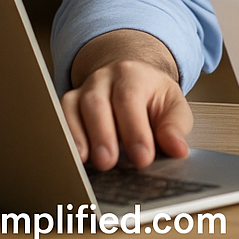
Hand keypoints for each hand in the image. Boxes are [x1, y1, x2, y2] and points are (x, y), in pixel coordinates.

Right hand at [60, 29, 193, 170]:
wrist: (131, 79)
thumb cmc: (152, 97)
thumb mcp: (172, 105)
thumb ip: (175, 127)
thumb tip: (178, 149)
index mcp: (133, 75)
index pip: (131, 99)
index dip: (135, 130)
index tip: (142, 158)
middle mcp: (104, 79)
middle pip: (98, 103)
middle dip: (103, 135)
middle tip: (109, 162)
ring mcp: (83, 90)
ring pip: (74, 109)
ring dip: (80, 138)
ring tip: (88, 162)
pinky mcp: (68, 104)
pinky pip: (60, 117)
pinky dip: (65, 137)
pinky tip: (72, 158)